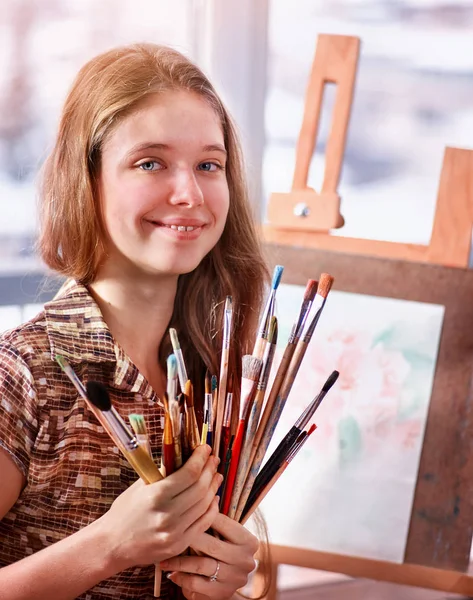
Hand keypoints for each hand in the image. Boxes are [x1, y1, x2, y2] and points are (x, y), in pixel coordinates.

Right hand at [98, 445, 222, 570]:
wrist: (112, 544)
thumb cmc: (125, 510)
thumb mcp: (140, 485)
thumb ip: (163, 471)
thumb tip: (183, 452)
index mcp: (156, 496)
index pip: (189, 473)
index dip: (200, 458)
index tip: (205, 449)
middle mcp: (167, 515)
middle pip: (200, 488)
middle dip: (210, 470)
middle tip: (213, 460)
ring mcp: (174, 533)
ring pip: (205, 505)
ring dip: (213, 487)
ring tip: (215, 475)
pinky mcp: (179, 545)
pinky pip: (203, 523)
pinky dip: (211, 507)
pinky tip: (213, 497)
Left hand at [160, 512, 258, 598]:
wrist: (226, 584)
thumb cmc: (221, 552)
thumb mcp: (225, 536)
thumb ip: (216, 520)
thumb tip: (204, 493)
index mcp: (249, 541)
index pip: (224, 524)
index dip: (203, 515)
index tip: (183, 509)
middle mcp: (245, 560)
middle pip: (212, 544)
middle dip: (188, 537)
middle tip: (168, 530)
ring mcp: (234, 578)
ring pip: (201, 565)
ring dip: (179, 560)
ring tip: (163, 555)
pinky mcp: (221, 594)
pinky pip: (196, 584)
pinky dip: (181, 577)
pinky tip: (170, 573)